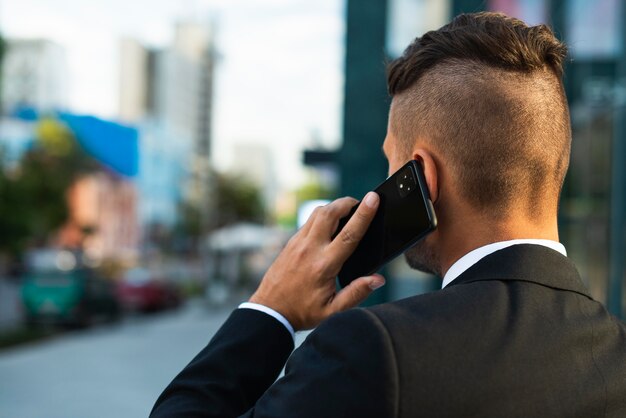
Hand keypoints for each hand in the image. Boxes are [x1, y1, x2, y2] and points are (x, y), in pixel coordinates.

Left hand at [249, 192, 385, 330]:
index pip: (349, 234)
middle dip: (347, 202)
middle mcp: (310, 249)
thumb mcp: (333, 310)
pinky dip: (323, 216)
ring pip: (317, 213)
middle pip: (330, 213)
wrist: (270, 311)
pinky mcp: (291, 243)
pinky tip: (330, 225)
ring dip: (334, 207)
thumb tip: (377, 279)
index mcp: (324, 265)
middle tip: (362, 202)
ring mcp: (298, 243)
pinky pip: (309, 221)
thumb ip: (356, 293)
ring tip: (348, 211)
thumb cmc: (302, 312)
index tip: (374, 198)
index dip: (364, 214)